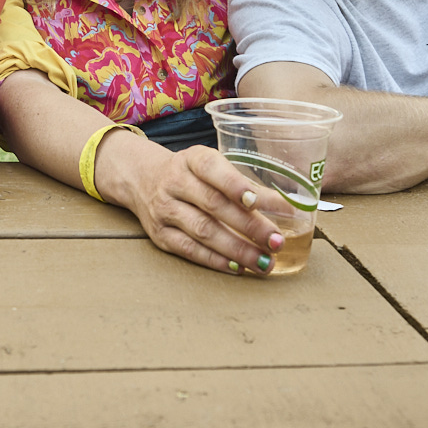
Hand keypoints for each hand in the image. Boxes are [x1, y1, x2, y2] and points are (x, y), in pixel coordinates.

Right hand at [123, 142, 289, 276]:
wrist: (142, 179)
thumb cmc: (191, 174)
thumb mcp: (210, 166)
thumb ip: (243, 183)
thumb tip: (285, 207)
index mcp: (191, 160)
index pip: (212, 169)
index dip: (235, 185)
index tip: (258, 201)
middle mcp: (174, 183)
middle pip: (213, 205)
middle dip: (249, 225)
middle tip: (276, 240)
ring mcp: (165, 210)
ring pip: (203, 232)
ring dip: (238, 249)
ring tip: (265, 261)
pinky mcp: (160, 235)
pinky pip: (190, 250)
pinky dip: (217, 261)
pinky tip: (239, 267)